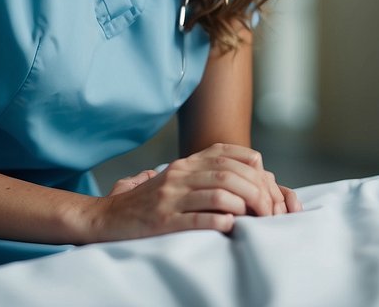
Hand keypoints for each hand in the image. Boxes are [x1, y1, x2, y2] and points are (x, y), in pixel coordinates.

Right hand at [89, 143, 300, 241]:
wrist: (108, 217)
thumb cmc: (149, 202)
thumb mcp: (177, 180)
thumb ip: (204, 174)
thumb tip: (248, 175)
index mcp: (185, 163)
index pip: (227, 153)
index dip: (254, 168)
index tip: (268, 185)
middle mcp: (179, 175)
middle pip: (228, 174)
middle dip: (257, 191)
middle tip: (270, 210)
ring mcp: (170, 197)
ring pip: (217, 192)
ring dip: (244, 206)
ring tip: (257, 219)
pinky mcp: (162, 220)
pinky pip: (196, 217)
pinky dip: (218, 220)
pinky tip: (231, 225)